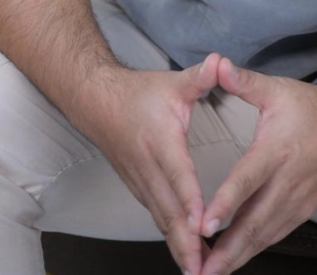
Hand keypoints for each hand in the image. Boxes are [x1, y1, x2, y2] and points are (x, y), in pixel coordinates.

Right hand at [88, 53, 220, 274]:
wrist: (97, 102)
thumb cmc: (137, 94)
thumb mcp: (173, 82)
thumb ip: (199, 77)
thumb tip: (220, 62)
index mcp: (161, 142)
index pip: (178, 176)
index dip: (191, 202)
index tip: (203, 226)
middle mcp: (149, 168)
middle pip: (169, 210)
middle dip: (187, 243)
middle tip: (206, 268)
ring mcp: (141, 182)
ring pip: (162, 220)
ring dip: (179, 247)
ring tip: (201, 270)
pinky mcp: (139, 189)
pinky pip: (157, 217)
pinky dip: (171, 238)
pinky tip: (185, 252)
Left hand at [199, 57, 316, 274]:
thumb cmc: (316, 110)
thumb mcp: (278, 89)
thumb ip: (245, 82)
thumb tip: (218, 65)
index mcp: (277, 151)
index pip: (247, 180)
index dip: (225, 203)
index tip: (204, 223)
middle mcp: (287, 181)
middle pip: (254, 222)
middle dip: (225, 250)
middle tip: (201, 269)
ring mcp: (297, 201)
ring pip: (264, 236)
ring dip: (238, 256)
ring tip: (212, 272)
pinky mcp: (304, 211)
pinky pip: (276, 234)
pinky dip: (255, 250)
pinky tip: (237, 259)